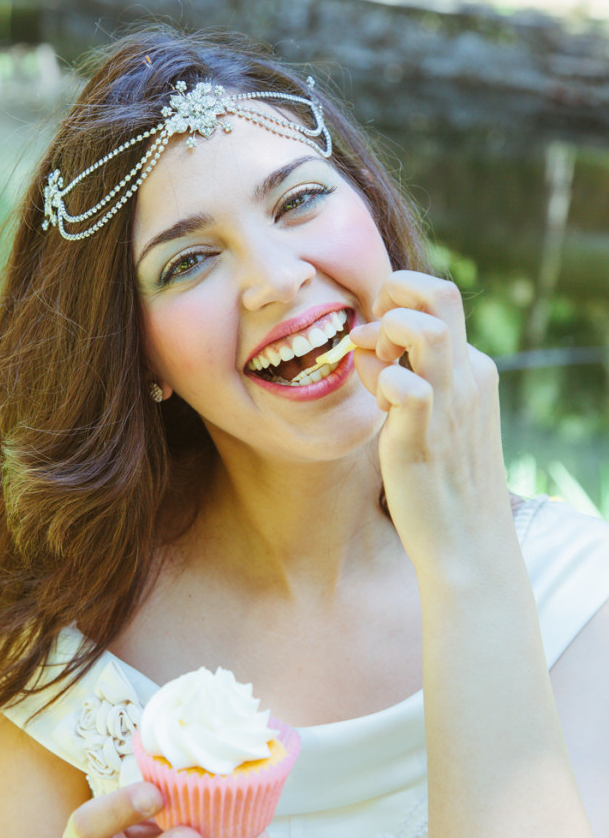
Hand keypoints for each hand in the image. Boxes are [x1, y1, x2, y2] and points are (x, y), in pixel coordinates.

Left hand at [350, 270, 511, 570]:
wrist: (467, 544)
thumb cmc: (441, 482)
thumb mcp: (433, 418)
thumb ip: (406, 375)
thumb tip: (364, 344)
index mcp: (473, 370)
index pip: (436, 305)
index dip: (396, 308)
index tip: (376, 342)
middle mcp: (469, 377)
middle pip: (441, 293)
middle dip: (395, 293)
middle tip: (373, 336)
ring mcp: (451, 403)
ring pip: (427, 327)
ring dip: (388, 332)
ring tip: (374, 364)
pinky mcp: (425, 433)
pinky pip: (405, 384)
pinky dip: (381, 383)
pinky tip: (379, 410)